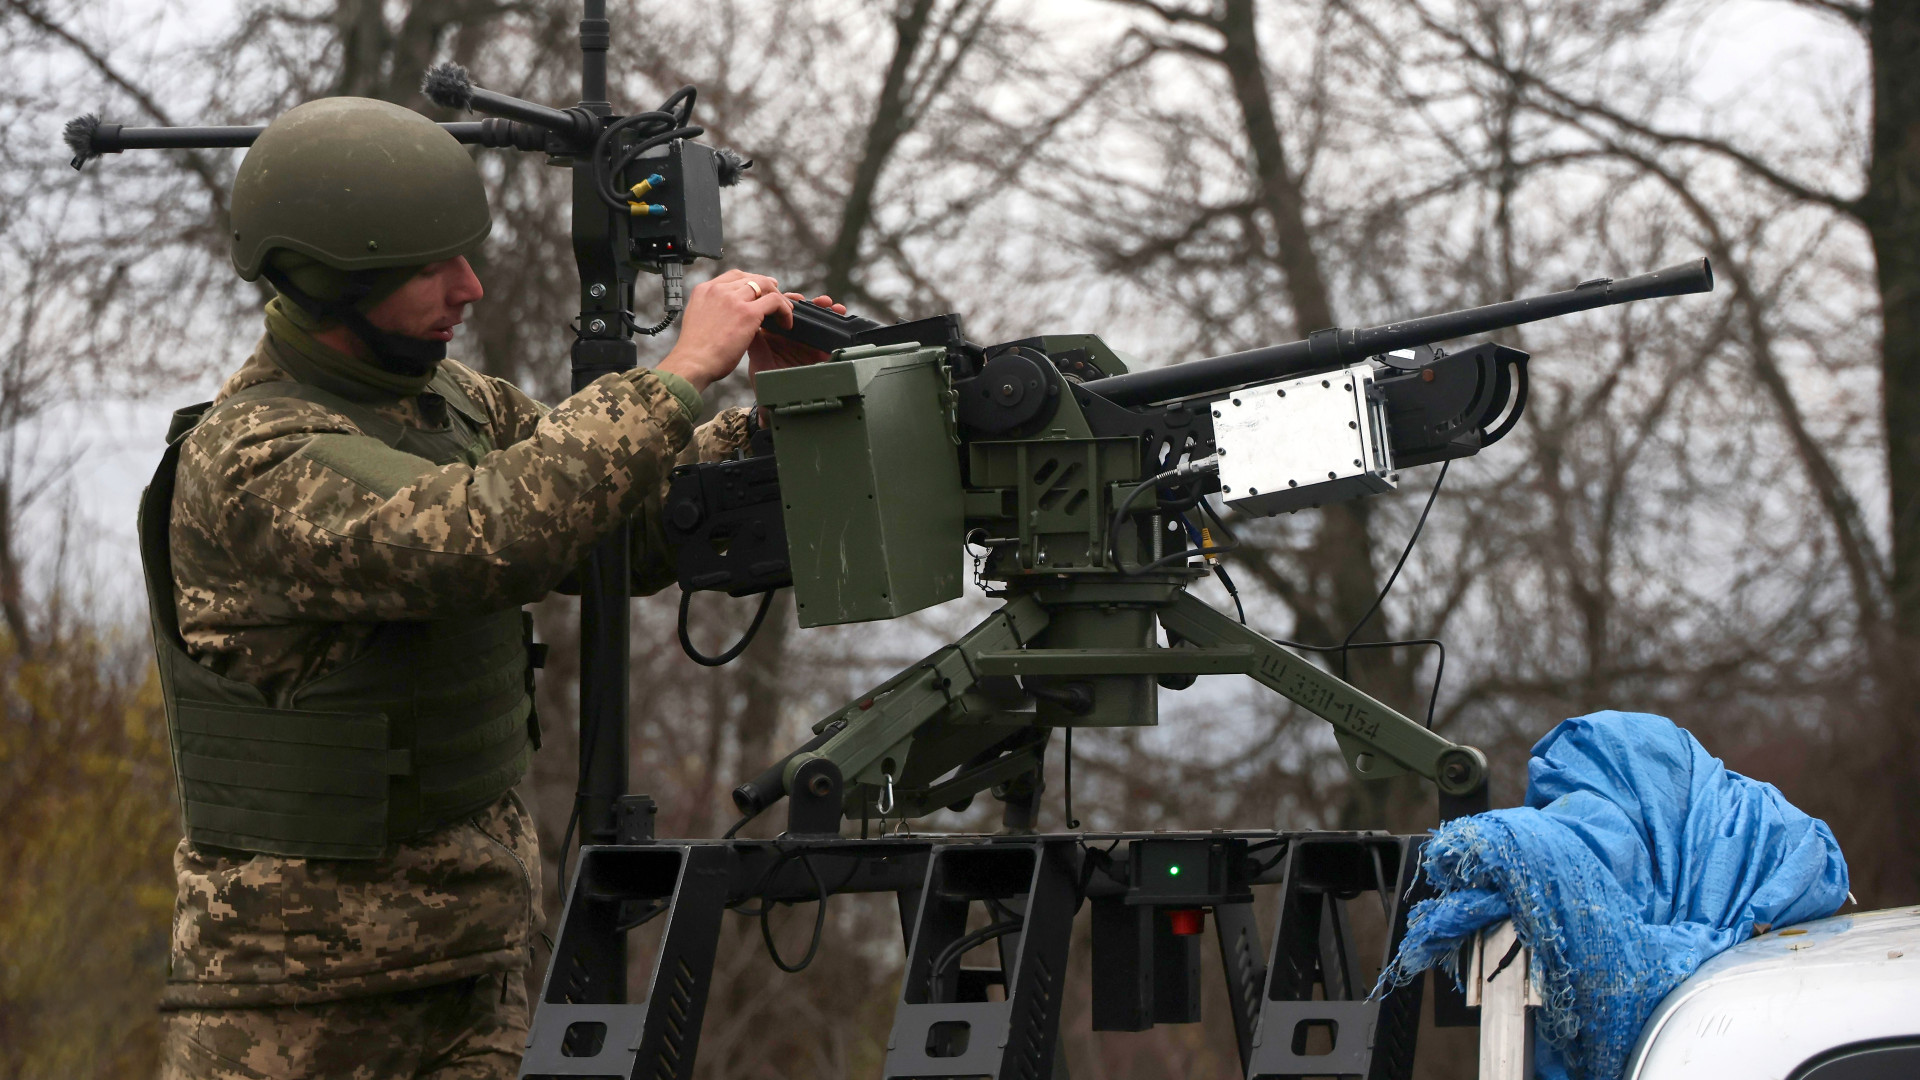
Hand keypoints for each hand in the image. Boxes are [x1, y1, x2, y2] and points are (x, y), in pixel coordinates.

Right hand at [656, 269, 791, 391]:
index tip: (762, 292)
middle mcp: (718, 290)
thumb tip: (730, 315)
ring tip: (785, 313)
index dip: (752, 281)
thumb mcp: (700, 320)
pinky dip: (784, 310)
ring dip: (779, 299)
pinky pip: (775, 301)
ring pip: (766, 286)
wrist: (692, 363)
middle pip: (752, 278)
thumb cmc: (695, 352)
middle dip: (769, 288)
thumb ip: (714, 311)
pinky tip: (786, 324)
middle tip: (779, 300)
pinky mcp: (747, 313)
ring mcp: (733, 299)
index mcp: (704, 290)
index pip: (734, 276)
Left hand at [748, 294, 846, 385]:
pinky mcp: (818, 354)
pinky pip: (829, 337)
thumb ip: (757, 343)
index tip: (799, 300)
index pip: (782, 310)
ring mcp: (805, 344)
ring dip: (827, 312)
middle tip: (823, 302)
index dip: (790, 301)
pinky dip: (836, 327)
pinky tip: (841, 319)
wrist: (779, 406)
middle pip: (803, 313)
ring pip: (817, 322)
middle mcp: (790, 336)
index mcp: (774, 333)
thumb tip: (755, 321)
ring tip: (835, 308)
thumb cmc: (764, 384)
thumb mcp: (758, 362)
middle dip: (814, 305)